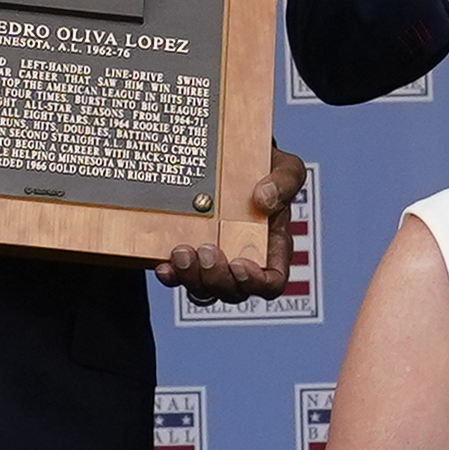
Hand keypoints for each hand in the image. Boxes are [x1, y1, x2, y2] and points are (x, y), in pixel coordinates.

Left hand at [158, 146, 309, 302]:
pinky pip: (178, 276)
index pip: (271, 282)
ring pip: (203, 288)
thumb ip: (285, 182)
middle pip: (232, 291)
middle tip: (205, 250)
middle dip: (216, 278)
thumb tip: (264, 199)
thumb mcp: (286, 168)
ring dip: (190, 277)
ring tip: (181, 252)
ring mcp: (213, 261)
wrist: (231, 158)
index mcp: (272, 248)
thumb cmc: (264, 169)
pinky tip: (163, 264)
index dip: (256, 283)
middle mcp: (241, 260)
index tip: (240, 265)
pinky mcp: (188, 255)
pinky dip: (171, 275)